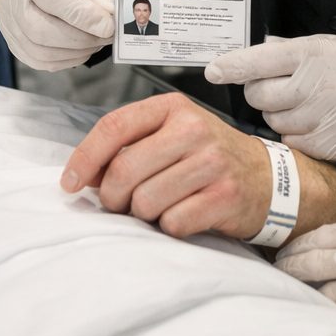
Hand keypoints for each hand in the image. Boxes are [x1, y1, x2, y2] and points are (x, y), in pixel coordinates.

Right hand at [0, 0, 118, 69]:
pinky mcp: (14, 42)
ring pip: (40, 51)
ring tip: (98, 39)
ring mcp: (8, 22)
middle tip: (108, 35)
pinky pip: (40, 61)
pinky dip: (67, 59)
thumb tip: (109, 22)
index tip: (109, 26)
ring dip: (77, 52)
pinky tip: (83, 47)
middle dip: (81, 38)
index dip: (83, 16)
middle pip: (39, 30)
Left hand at [60, 92, 270, 239]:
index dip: (85, 158)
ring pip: (145, 201)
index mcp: (173, 109)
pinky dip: (170, 227)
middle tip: (122, 204)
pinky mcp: (225, 196)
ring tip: (160, 206)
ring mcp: (212, 163)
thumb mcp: (172, 136)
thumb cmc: (209, 158)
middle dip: (113, 197)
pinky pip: (173, 223)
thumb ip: (130, 146)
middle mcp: (193, 129)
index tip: (69, 183)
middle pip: (124, 171)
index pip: (114, 127)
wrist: (267, 179)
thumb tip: (84, 176)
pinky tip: (184, 215)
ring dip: (144, 214)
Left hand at [206, 34, 335, 161]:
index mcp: (315, 54)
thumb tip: (237, 59)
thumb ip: (278, 52)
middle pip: (262, 96)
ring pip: (274, 122)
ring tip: (302, 105)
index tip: (215, 70)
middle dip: (260, 93)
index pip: (263, 60)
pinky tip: (313, 122)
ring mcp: (331, 116)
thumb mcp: (317, 46)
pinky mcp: (335, 143)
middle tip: (277, 89)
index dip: (234, 66)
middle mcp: (323, 84)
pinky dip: (295, 134)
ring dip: (279, 115)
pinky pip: (293, 143)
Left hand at [276, 215, 335, 335]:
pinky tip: (322, 324)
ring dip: (311, 300)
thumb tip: (328, 244)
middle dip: (289, 270)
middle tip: (276, 275)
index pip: (319, 236)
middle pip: (311, 265)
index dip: (295, 246)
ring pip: (324, 296)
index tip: (282, 253)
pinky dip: (334, 322)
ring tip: (297, 303)